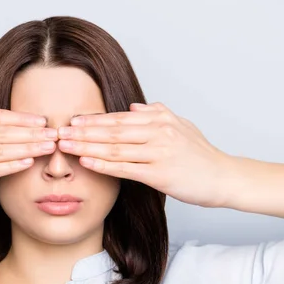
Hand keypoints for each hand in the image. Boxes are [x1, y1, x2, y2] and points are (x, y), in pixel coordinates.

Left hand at [56, 102, 235, 207]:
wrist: (224, 177)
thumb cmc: (201, 154)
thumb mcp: (181, 126)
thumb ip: (157, 114)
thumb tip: (133, 106)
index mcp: (160, 120)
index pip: (118, 118)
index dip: (93, 120)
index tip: (71, 121)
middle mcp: (158, 132)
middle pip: (112, 131)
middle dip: (82, 132)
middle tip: (58, 132)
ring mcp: (159, 152)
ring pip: (114, 148)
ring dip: (86, 147)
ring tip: (65, 146)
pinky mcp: (160, 174)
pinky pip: (125, 169)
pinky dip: (103, 165)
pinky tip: (86, 163)